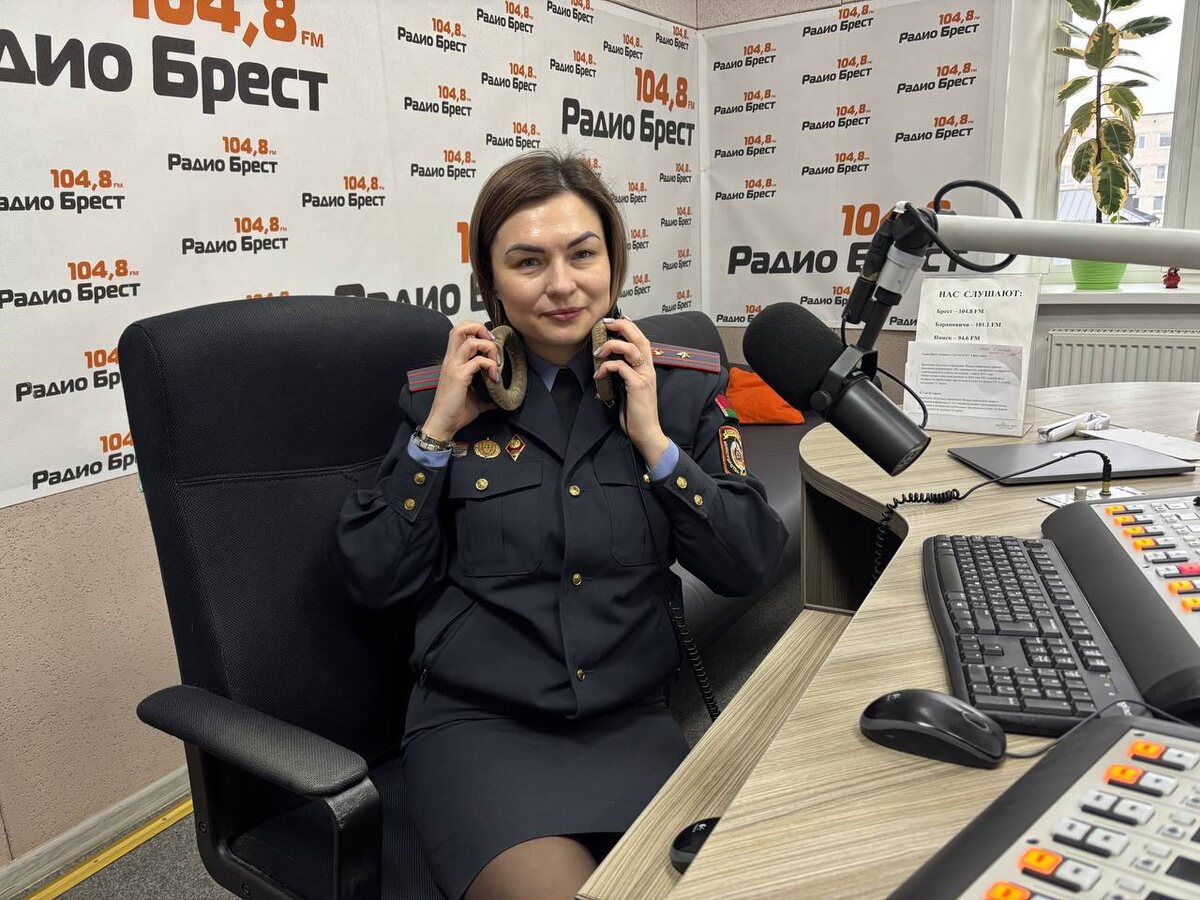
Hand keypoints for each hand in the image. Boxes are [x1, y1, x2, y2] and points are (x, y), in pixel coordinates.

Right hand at [421, 321, 498, 440]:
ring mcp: (453, 366)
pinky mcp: (458, 376)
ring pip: (471, 341)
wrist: (443, 424)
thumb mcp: (475, 399)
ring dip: (488, 348)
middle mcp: (451, 360)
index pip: (460, 333)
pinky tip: (495, 378)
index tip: (490, 347)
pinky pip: (478, 361)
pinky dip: (490, 366)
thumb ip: (485, 394)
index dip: (476, 332)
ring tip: (496, 363)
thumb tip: (498, 398)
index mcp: (453, 361)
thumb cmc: (455, 412)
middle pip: (460, 328)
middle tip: (492, 344)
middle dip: (480, 329)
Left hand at [593, 317, 669, 464]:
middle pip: (640, 338)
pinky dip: (607, 367)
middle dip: (622, 326)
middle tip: (606, 324)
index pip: (642, 340)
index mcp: (647, 368)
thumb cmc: (636, 413)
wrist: (647, 432)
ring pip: (630, 349)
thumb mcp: (628, 390)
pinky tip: (598, 374)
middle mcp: (648, 369)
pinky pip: (621, 367)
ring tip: (598, 352)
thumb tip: (605, 369)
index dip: (630, 328)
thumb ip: (622, 377)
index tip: (614, 322)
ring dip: (611, 346)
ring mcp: (644, 376)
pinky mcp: (638, 386)